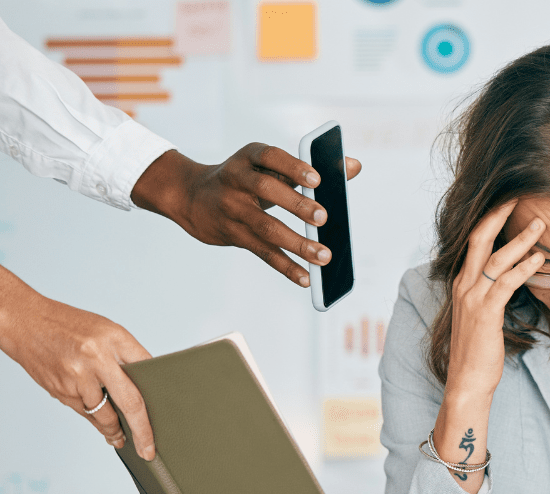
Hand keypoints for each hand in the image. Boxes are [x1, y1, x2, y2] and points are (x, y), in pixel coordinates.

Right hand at [0, 269, 154, 458]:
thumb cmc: (70, 326)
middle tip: (149, 450)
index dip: (160, 395)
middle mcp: (97, 358)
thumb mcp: (107, 331)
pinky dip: (95, 421)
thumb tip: (146, 384)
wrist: (26, 322)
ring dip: (114, 430)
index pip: (148, 370)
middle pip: (130, 402)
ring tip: (122, 439)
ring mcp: (77, 377)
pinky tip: (103, 427)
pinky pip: (84, 412)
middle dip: (142, 431)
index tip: (167, 413)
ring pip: (104, 414)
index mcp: (115, 338)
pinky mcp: (61, 390)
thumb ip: (126, 355)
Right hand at [130, 145, 362, 287]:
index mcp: (250, 157)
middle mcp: (236, 180)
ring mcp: (232, 208)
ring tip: (323, 256)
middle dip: (297, 204)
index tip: (317, 179)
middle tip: (323, 217)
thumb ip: (311, 168)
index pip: (270, 156)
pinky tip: (305, 277)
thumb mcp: (269, 166)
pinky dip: (285, 266)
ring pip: (266, 227)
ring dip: (296, 243)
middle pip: (267, 190)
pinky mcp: (232, 234)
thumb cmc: (247, 179)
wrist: (192, 196)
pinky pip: (262, 252)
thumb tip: (354, 166)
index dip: (293, 166)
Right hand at [444, 200, 545, 398]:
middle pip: (478, 238)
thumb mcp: (482, 314)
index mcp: (463, 282)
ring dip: (520, 239)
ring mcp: (473, 299)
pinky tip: (540, 259)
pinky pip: (505, 283)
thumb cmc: (479, 349)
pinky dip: (523, 268)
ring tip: (541, 223)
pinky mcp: (485, 313)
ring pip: (495, 258)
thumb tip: (512, 276)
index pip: (474, 241)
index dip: (491, 219)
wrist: (467, 380)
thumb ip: (492, 292)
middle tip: (520, 196)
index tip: (509, 202)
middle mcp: (464, 285)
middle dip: (499, 215)